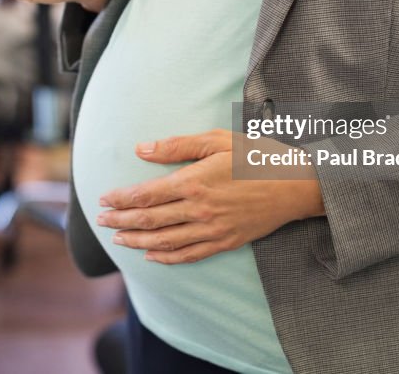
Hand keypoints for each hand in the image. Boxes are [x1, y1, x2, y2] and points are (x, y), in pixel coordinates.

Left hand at [96, 130, 325, 264]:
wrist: (297, 184)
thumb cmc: (256, 157)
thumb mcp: (217, 140)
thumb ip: (177, 146)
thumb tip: (142, 149)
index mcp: (195, 181)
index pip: (146, 194)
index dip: (121, 199)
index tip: (104, 199)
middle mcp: (199, 209)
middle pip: (150, 219)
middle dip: (121, 221)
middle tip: (101, 222)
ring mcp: (212, 229)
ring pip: (165, 241)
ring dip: (137, 241)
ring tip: (118, 240)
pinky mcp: (225, 241)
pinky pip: (190, 255)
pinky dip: (167, 257)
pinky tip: (151, 256)